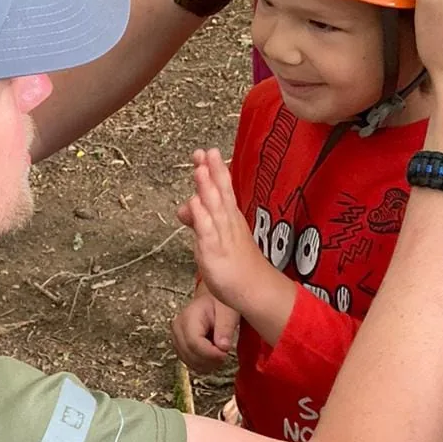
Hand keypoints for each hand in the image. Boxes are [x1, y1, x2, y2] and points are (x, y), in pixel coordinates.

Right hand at [171, 287, 240, 371]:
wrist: (212, 301)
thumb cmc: (220, 304)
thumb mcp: (228, 312)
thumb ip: (226, 328)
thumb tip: (222, 347)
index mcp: (189, 317)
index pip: (194, 343)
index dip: (211, 353)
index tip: (224, 353)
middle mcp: (178, 328)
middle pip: (190, 354)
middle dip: (210, 360)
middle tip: (224, 353)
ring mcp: (177, 338)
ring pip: (189, 361)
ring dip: (207, 363)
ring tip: (219, 353)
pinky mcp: (180, 346)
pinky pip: (190, 362)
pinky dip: (203, 364)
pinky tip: (212, 357)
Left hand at [178, 149, 296, 344]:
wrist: (256, 290)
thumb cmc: (238, 266)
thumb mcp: (215, 238)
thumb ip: (199, 219)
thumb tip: (185, 205)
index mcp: (230, 218)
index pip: (222, 189)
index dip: (215, 170)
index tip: (208, 151)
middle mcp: (228, 223)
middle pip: (220, 193)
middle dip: (212, 171)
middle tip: (205, 151)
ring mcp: (223, 237)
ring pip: (214, 208)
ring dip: (207, 187)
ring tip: (200, 167)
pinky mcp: (215, 253)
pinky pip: (207, 233)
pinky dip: (201, 216)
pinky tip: (194, 202)